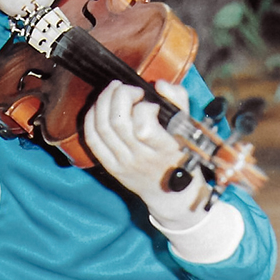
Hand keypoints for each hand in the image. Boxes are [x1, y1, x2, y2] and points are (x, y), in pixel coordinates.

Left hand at [84, 79, 208, 228]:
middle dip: (120, 95)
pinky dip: (91, 118)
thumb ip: (178, 100)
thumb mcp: (188, 128)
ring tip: (114, 90)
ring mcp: (124, 164)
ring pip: (102, 127)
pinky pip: (92, 140)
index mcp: (165, 150)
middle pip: (118, 121)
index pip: (144, 128)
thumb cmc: (182, 156)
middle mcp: (142, 159)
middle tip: (129, 89)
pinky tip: (99, 106)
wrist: (173, 195)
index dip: (144, 108)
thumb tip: (160, 84)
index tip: (151, 103)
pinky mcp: (111, 167)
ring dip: (104, 101)